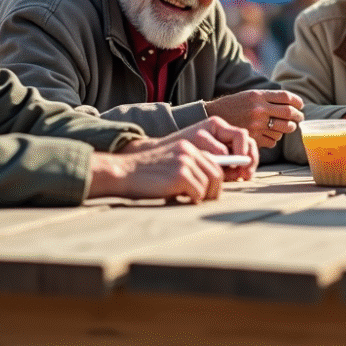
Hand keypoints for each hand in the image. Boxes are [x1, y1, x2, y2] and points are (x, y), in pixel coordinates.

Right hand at [88, 118, 256, 201]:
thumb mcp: (173, 164)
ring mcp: (186, 161)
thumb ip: (192, 168)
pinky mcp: (180, 174)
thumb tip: (215, 184)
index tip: (221, 188)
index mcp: (190, 146)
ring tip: (193, 200)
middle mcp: (190, 150)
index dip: (222, 177)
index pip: (217, 162)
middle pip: (218, 174)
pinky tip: (182, 199)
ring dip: (204, 196)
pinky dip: (193, 199)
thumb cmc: (148, 173)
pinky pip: (198, 192)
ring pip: (210, 185)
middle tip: (208, 199)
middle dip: (216, 190)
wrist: (124, 171)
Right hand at [204, 89, 304, 147]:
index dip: (297, 102)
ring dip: (287, 129)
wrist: (213, 117)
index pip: (286, 97)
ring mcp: (256, 124)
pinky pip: (272, 141)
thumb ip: (267, 98)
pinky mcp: (253, 137)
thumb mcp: (249, 95)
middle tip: (299, 118)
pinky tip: (272, 135)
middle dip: (297, 117)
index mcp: (258, 96)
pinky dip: (275, 139)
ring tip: (286, 127)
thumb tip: (290, 103)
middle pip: (288, 114)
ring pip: (282, 129)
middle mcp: (258, 109)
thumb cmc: (233, 105)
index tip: (300, 105)